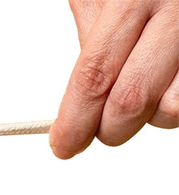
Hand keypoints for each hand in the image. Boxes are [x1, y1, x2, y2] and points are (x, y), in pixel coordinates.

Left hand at [50, 0, 178, 158]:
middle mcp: (177, 11)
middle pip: (131, 101)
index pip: (95, 76)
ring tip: (144, 85)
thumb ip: (93, 42)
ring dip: (150, 115)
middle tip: (99, 126)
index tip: (64, 145)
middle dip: (108, 129)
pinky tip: (166, 80)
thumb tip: (75, 107)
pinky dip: (172, 101)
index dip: (74, 121)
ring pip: (170, 111)